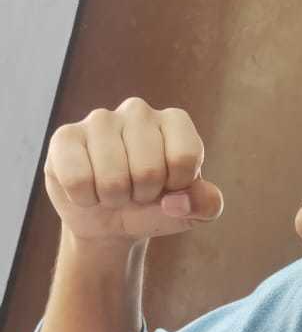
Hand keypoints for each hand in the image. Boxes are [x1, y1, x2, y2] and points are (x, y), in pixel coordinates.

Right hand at [43, 97, 223, 243]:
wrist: (112, 220)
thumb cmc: (157, 206)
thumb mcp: (192, 210)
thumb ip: (206, 205)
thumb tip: (177, 202)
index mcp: (175, 121)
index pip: (185, 157)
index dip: (177, 186)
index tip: (170, 186)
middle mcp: (139, 111)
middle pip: (149, 170)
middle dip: (144, 195)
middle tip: (138, 192)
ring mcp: (100, 119)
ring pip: (112, 178)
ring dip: (115, 199)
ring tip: (115, 191)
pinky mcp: (65, 136)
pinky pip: (78, 180)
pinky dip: (86, 198)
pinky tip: (88, 189)